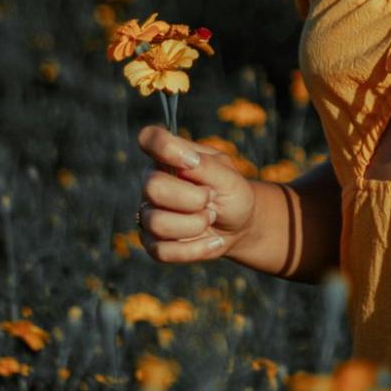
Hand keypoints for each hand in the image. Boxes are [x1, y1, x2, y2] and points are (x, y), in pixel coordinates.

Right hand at [135, 124, 257, 265]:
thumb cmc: (233, 193)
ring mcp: (149, 213)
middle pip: (153, 187)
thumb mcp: (229, 177)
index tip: (190, 161)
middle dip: (192, 198)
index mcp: (169, 157)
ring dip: (195, 225)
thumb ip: (206, 165)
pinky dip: (195, 249)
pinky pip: (162, 251)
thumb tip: (185, 159)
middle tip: (210, 198)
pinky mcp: (153, 242)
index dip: (163, 147)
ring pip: (157, 222)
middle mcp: (153, 182)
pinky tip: (212, 241)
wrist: (240, 225)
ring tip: (210, 218)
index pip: (150, 139)